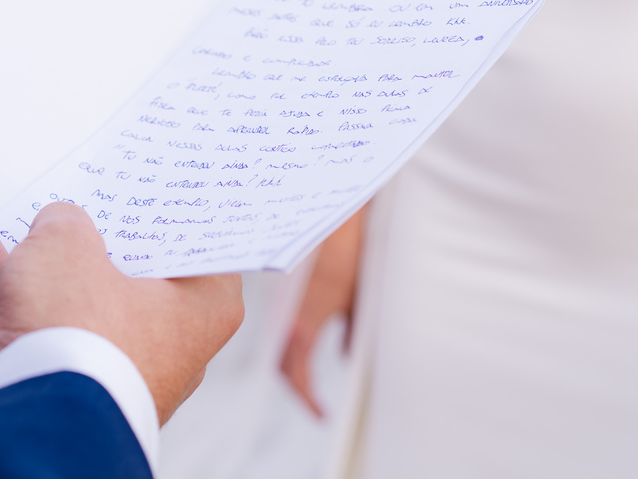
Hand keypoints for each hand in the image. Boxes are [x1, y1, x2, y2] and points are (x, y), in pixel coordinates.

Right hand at [0, 202, 243, 423]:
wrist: (37, 422)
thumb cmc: (80, 329)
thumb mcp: (69, 246)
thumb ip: (66, 223)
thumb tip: (58, 225)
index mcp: (205, 303)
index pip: (197, 240)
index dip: (171, 205)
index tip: (159, 175)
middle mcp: (173, 337)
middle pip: (132, 265)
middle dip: (93, 227)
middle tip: (82, 182)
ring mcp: (121, 362)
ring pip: (77, 292)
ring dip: (33, 251)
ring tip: (2, 207)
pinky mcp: (72, 383)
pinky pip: (42, 321)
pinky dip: (8, 284)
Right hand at [279, 210, 362, 416]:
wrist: (331, 222)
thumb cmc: (348, 258)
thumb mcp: (357, 303)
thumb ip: (352, 336)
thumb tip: (348, 357)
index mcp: (303, 327)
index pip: (299, 376)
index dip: (309, 399)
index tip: (321, 415)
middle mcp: (286, 320)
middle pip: (283, 367)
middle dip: (298, 388)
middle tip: (314, 402)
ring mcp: (282, 307)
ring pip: (279, 348)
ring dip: (291, 366)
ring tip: (309, 380)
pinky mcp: (284, 295)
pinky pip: (282, 328)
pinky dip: (290, 344)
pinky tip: (304, 345)